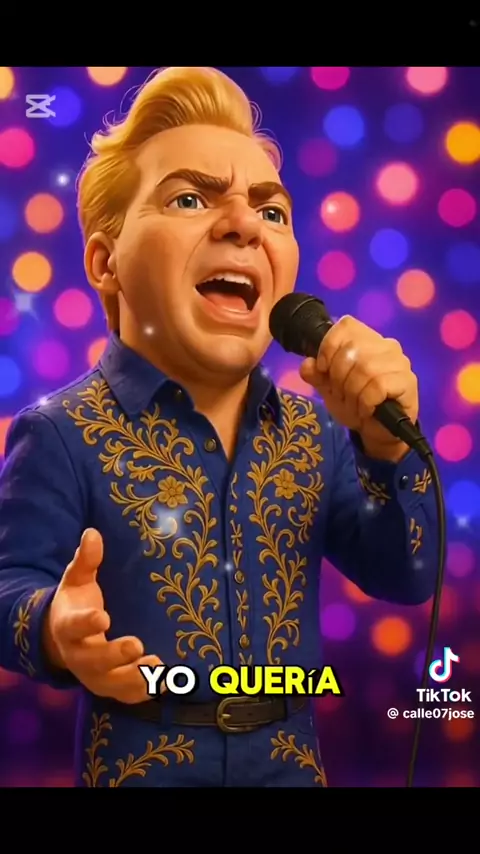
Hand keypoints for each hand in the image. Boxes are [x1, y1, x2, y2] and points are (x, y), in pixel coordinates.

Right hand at [43, 528, 161, 702]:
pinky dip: (146, 692)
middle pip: (94, 662)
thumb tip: (93, 533)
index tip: (102, 616)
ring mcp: (95, 676)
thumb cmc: (76, 603)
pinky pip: (128, 695)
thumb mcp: (76, 580)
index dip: (86, 623)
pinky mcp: (111, 686)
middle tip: (136, 646)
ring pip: (112, 684)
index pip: (74, 627)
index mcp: (68, 627)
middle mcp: (79, 656)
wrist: (64, 639)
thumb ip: (86, 560)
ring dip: (135, 679)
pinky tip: (169, 682)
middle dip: (114, 656)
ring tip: (158, 668)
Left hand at [299, 316, 418, 460]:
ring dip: (353, 393)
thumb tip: (308, 364)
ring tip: (355, 405)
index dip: (329, 347)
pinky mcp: (407, 381)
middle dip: (338, 378)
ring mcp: (399, 362)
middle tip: (342, 395)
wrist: (377, 432)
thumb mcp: (329, 389)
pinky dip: (366, 402)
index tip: (324, 370)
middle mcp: (386, 345)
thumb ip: (316, 374)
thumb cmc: (355, 404)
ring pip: (365, 369)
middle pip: (351, 350)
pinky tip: (367, 410)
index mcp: (366, 339)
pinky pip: (378, 386)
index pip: (346, 326)